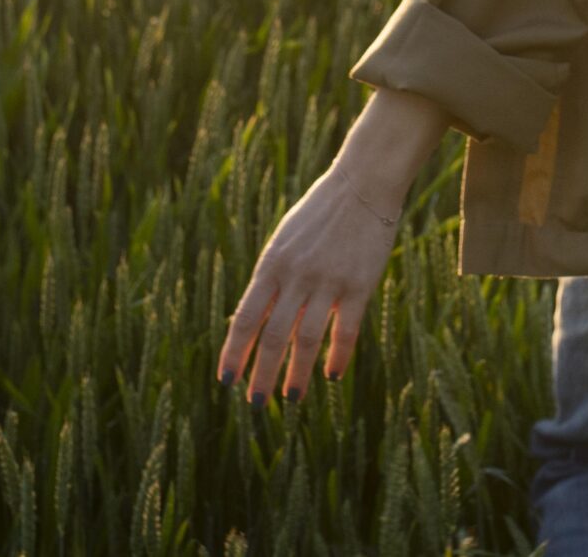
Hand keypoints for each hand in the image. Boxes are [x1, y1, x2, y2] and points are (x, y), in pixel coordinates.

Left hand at [217, 161, 403, 403]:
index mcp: (271, 264)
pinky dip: (337, 357)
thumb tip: (256, 323)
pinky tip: (331, 376)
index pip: (245, 318)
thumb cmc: (319, 214)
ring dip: (297, 373)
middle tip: (254, 403)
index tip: (226, 380)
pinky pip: (346, 331)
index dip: (234, 352)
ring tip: (291, 397)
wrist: (362, 185)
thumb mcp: (285, 241)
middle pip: (272, 336)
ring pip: (306, 339)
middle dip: (260, 373)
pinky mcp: (359, 285)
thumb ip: (272, 279)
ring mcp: (328, 281)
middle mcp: (295, 275)